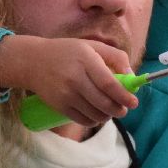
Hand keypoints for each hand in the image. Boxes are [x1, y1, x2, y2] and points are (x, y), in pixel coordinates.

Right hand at [0, 35, 137, 126]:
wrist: (32, 62)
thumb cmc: (67, 52)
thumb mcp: (91, 46)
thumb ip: (115, 57)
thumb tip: (131, 77)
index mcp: (85, 60)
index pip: (109, 83)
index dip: (124, 95)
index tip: (134, 102)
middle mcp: (75, 78)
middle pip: (104, 102)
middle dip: (119, 109)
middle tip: (124, 109)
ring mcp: (66, 94)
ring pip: (95, 114)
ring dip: (108, 116)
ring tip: (111, 110)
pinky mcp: (59, 106)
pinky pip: (83, 120)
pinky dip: (94, 120)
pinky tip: (97, 114)